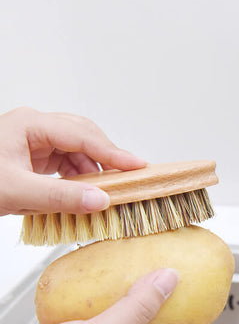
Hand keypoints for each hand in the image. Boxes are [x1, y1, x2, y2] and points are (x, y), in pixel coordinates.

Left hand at [0, 107, 146, 215]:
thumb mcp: (16, 191)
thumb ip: (60, 196)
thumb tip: (100, 199)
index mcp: (30, 124)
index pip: (83, 135)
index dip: (113, 152)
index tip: (138, 165)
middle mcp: (36, 128)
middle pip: (85, 136)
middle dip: (107, 158)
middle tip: (128, 177)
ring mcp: (35, 142)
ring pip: (78, 151)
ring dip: (94, 170)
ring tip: (107, 189)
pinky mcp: (35, 157)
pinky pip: (67, 163)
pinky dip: (80, 177)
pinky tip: (85, 190)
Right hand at [0, 268, 202, 323]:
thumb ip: (137, 309)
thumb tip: (170, 279)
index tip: (208, 308)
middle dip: (166, 305)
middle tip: (175, 277)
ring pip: (122, 312)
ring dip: (132, 291)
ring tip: (140, 266)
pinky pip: (92, 304)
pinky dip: (99, 289)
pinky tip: (96, 271)